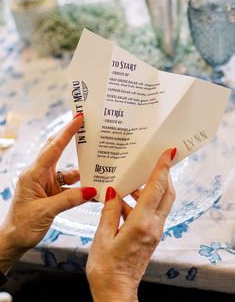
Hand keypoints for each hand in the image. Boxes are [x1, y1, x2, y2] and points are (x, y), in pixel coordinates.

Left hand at [0, 113, 96, 272]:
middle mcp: (40, 174)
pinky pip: (70, 184)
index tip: (78, 119)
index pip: (52, 148)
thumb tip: (92, 190)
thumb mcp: (45, 211)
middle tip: (86, 125)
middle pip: (57, 150)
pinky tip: (93, 189)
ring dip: (82, 169)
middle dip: (71, 137)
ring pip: (68, 169)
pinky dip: (81, 186)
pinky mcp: (53, 192)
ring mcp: (47, 182)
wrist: (14, 239)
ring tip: (99, 165)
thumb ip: (69, 200)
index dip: (66, 132)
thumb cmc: (22, 225)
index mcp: (33, 174)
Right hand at [86, 149, 175, 301]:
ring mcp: (154, 232)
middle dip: (164, 174)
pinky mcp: (151, 236)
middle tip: (158, 159)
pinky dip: (141, 201)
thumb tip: (113, 191)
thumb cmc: (106, 268)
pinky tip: (123, 200)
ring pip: (160, 202)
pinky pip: (151, 212)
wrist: (116, 292)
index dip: (162, 169)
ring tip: (132, 178)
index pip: (156, 189)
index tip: (168, 153)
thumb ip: (110, 211)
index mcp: (141, 224)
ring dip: (150, 187)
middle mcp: (153, 226)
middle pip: (167, 193)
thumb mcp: (102, 237)